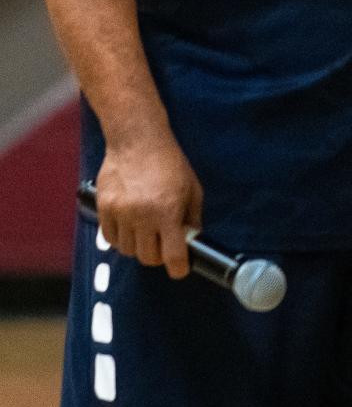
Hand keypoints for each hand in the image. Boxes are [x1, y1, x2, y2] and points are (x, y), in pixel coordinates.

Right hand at [96, 134, 203, 279]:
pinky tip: (130, 226)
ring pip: (128, 251)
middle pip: (148, 258)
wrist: (137, 139)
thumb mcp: (192, 188)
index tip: (179, 267)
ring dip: (139, 246)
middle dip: (158, 255)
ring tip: (146, 230)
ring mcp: (120, 212)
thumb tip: (192, 242)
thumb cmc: (168, 162)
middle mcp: (142, 215)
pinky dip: (121, 238)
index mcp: (167, 211)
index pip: (172, 256)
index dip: (178, 268)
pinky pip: (110, 238)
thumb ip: (193, 218)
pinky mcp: (104, 207)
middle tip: (163, 243)